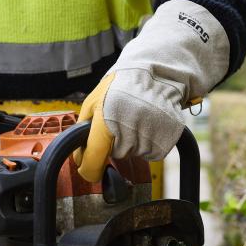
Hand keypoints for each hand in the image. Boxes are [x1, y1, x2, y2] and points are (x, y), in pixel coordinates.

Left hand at [73, 0, 230, 181]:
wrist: (155, 74)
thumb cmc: (120, 86)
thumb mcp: (93, 101)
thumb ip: (82, 130)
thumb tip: (79, 159)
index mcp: (106, 118)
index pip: (94, 157)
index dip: (89, 169)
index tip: (89, 171)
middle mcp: (129, 127)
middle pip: (117, 154)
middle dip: (116, 142)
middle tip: (122, 119)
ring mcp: (149, 133)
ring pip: (135, 152)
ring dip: (134, 140)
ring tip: (137, 117)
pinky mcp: (166, 137)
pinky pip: (151, 151)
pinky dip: (149, 141)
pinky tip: (149, 122)